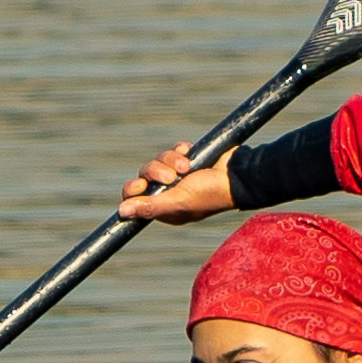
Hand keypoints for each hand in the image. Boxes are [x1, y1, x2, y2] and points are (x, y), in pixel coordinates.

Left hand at [119, 139, 234, 224]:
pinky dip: (181, 150)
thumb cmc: (211, 193)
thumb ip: (150, 207)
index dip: (133, 191)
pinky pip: (174, 150)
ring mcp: (180, 175)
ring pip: (159, 160)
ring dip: (170, 160)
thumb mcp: (179, 202)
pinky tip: (191, 154)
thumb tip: (122, 213)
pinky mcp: (190, 159)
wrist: (239, 174)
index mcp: (167, 208)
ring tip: (186, 165)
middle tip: (170, 177)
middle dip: (156, 172)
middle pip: (145, 176)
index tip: (138, 186)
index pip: (137, 199)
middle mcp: (171, 192)